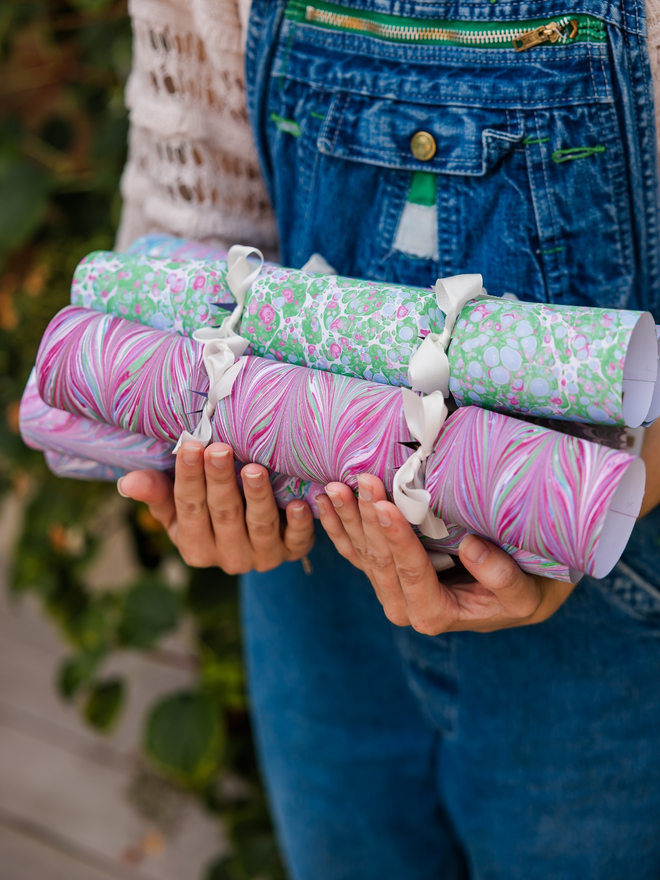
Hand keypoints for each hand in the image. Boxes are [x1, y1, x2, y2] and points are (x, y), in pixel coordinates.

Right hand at [117, 441, 314, 573]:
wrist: (255, 537)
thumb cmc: (209, 512)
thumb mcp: (178, 507)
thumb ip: (157, 493)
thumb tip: (128, 482)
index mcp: (194, 546)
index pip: (188, 508)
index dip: (188, 478)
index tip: (189, 446)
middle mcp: (227, 557)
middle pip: (224, 514)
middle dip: (221, 480)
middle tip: (220, 448)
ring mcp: (262, 557)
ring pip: (259, 525)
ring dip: (258, 497)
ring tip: (255, 469)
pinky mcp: (292, 552)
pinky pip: (298, 542)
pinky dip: (301, 523)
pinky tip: (302, 503)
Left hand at [316, 475, 574, 634]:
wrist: (516, 591)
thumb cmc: (526, 590)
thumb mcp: (525, 593)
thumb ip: (500, 578)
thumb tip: (470, 547)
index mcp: (434, 613)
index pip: (411, 571)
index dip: (397, 539)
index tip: (386, 505)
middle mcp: (404, 605)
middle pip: (379, 559)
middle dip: (367, 518)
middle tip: (360, 480)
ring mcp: (389, 588)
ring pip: (361, 552)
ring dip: (347, 517)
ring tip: (335, 485)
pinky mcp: (382, 572)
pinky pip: (353, 549)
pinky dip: (338, 525)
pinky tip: (322, 501)